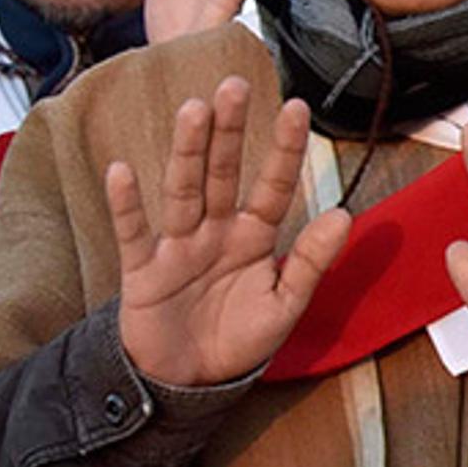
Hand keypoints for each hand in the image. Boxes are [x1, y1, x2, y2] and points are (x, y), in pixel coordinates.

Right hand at [110, 79, 352, 387]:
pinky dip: (127, 205)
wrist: (189, 381)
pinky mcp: (143, 269)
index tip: (296, 107)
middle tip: (236, 85)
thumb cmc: (238, 340)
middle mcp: (215, 231)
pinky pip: (134, 232)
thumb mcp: (285, 304)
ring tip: (195, 111)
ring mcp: (178, 246)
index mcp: (254, 237)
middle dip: (230, 131)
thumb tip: (344, 214)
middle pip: (223, 173)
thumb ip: (312, 261)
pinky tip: (122, 171)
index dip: (283, 150)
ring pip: (183, 190)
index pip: (273, 186)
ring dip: (188, 152)